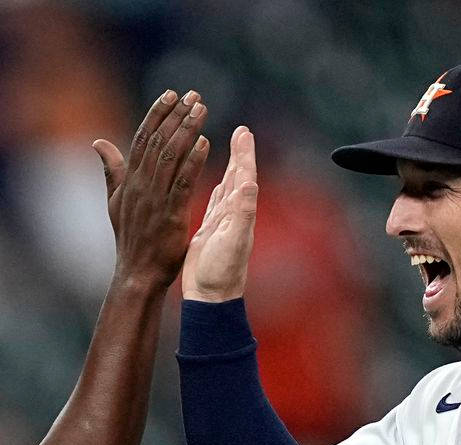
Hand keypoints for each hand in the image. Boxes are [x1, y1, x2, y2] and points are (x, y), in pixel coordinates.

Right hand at [93, 90, 209, 290]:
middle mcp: (139, 186)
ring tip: (202, 110)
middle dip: (176, 116)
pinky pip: (182, 183)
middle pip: (158, 142)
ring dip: (187, 131)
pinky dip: (193, 161)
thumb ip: (111, 170)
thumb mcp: (115, 201)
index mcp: (128, 181)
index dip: (157, 114)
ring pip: (170, 157)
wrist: (136, 273)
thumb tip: (98, 142)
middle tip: (194, 96)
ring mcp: (154, 200)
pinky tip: (205, 143)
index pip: (142, 138)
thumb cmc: (130, 239)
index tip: (172, 94)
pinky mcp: (170, 215)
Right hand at [181, 125, 257, 302]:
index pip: (244, 177)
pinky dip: (218, 187)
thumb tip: (249, 184)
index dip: (244, 154)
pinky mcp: (210, 231)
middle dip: (240, 153)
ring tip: (230, 148)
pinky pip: (215, 201)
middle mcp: (235, 215)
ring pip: (228, 186)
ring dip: (230, 166)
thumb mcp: (233, 241)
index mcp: (240, 214)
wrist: (211, 297)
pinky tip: (217, 182)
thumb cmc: (222, 273)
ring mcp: (223, 223)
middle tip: (241, 131)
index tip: (243, 132)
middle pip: (238, 176)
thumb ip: (242, 212)